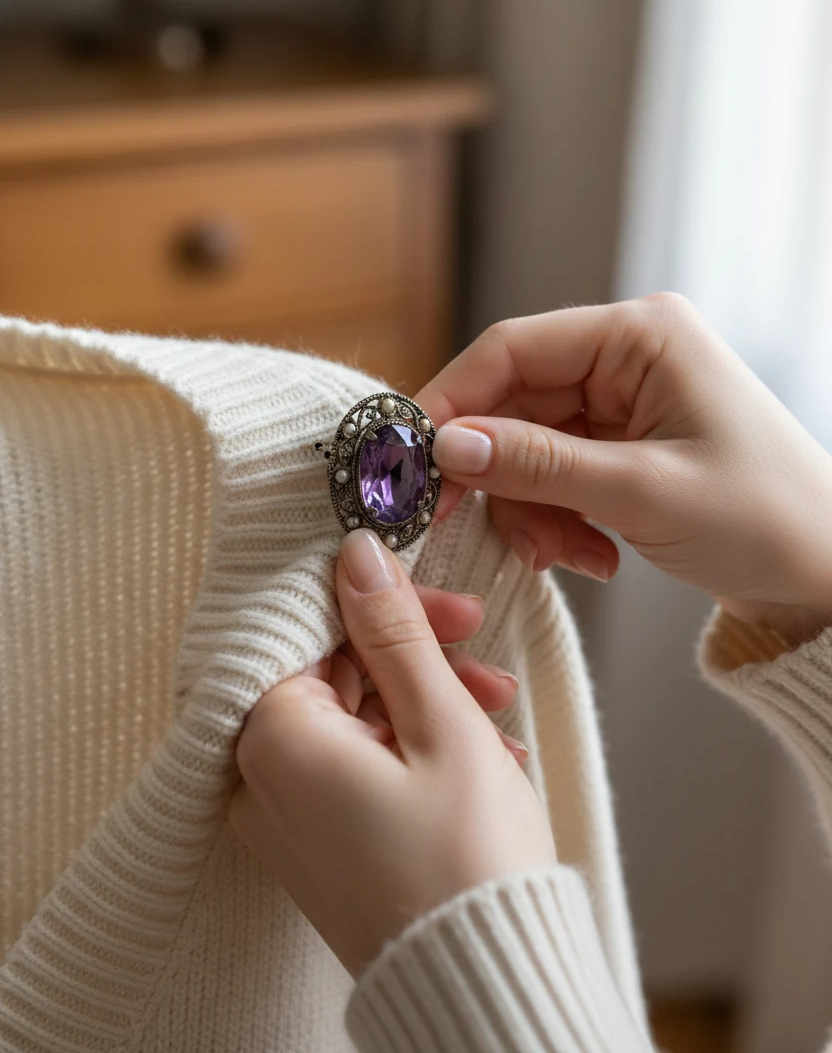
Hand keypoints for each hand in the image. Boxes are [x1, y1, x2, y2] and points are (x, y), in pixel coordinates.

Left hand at [228, 529, 555, 977]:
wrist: (485, 984)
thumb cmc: (465, 860)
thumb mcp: (439, 721)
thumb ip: (394, 630)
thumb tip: (358, 554)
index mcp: (273, 741)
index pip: (310, 631)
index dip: (381, 602)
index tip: (443, 597)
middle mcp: (262, 782)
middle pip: (333, 674)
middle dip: (414, 654)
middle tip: (478, 643)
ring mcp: (288, 822)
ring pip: (354, 721)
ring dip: (426, 701)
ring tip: (498, 708)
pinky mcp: (320, 848)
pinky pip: (358, 770)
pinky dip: (415, 751)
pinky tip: (482, 754)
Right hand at [419, 294, 831, 637]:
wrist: (827, 577)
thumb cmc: (765, 520)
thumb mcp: (642, 493)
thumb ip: (537, 465)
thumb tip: (446, 447)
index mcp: (641, 336)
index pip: (513, 349)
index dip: (453, 403)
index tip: (411, 461)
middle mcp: (628, 357)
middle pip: (514, 403)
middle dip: (496, 474)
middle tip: (465, 525)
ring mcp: (625, 403)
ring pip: (527, 447)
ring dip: (530, 509)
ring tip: (564, 556)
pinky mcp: (625, 446)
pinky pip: (556, 475)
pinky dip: (557, 519)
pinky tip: (592, 556)